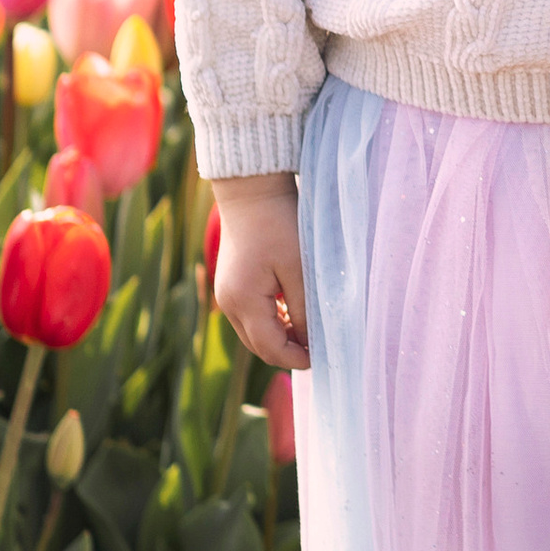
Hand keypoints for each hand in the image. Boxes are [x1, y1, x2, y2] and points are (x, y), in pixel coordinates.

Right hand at [210, 172, 309, 370]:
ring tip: (311, 330)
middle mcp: (228, 303)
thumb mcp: (299, 267)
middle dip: (288, 351)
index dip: (296, 359)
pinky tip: (295, 312)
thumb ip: (305, 308)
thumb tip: (312, 341)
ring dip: (281, 336)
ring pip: (254, 332)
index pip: (270, 348)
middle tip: (320, 347)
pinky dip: (273, 321)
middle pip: (258, 345)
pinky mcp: (231, 284)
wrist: (252, 191)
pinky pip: (252, 315)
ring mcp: (226, 294)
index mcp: (243, 302)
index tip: (323, 357)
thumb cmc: (279, 224)